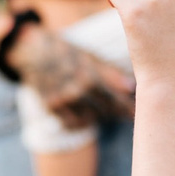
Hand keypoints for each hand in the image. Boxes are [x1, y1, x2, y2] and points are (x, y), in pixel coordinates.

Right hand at [10, 28, 134, 126]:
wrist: (33, 52)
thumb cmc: (69, 53)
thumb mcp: (90, 57)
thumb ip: (112, 74)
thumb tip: (133, 87)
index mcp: (90, 75)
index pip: (116, 98)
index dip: (130, 108)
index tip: (141, 114)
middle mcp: (76, 89)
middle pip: (106, 111)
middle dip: (119, 111)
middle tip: (130, 112)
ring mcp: (62, 101)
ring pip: (91, 119)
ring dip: (100, 115)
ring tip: (105, 107)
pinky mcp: (51, 109)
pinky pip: (73, 124)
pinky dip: (81, 121)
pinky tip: (85, 113)